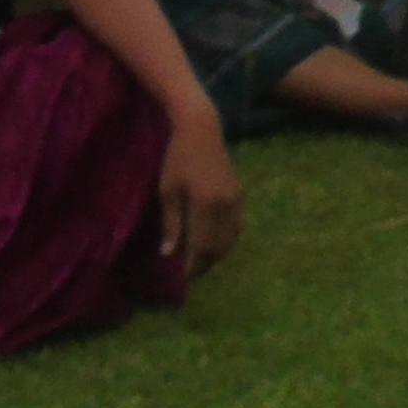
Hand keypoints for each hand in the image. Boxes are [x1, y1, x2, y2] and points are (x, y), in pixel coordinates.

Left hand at [154, 113, 243, 273]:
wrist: (201, 129)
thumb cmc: (178, 158)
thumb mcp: (168, 190)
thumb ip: (171, 224)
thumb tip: (168, 254)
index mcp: (205, 205)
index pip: (202, 247)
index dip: (194, 266)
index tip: (183, 279)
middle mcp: (225, 205)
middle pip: (220, 247)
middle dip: (206, 264)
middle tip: (191, 273)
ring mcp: (235, 199)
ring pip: (232, 238)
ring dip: (218, 253)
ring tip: (202, 259)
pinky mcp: (239, 193)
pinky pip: (237, 225)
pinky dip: (227, 239)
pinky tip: (215, 241)